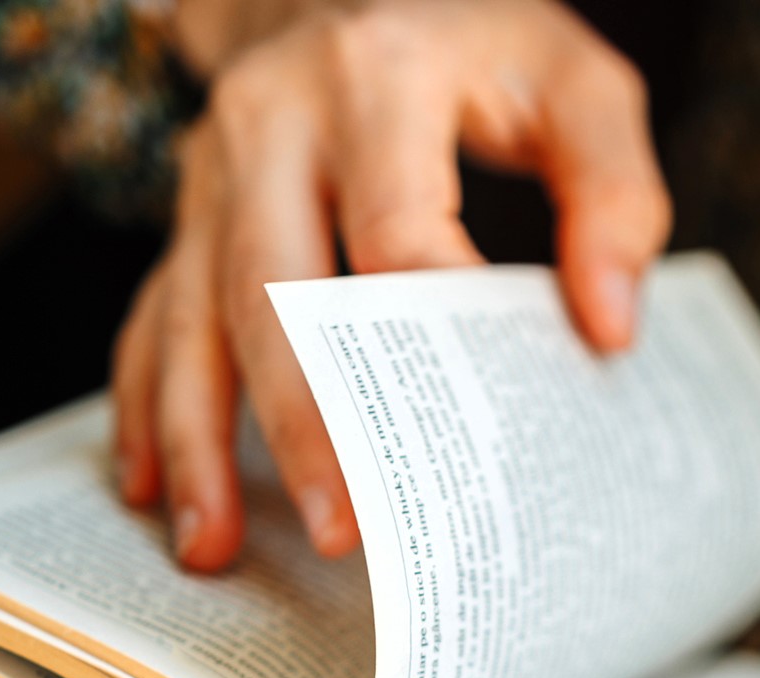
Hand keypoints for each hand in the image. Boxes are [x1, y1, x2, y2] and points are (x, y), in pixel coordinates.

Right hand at [113, 0, 672, 569]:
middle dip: (304, 421)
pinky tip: (150, 487)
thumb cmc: (478, 42)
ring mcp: (212, 169)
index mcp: (375, 78)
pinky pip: (152, 313)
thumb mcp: (573, 80)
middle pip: (275, 290)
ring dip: (199, 436)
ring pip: (192, 313)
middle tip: (344, 531)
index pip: (399, 229)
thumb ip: (612, 191)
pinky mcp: (187, 212)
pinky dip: (146, 403)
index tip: (470, 432)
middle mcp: (272, 118)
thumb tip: (607, 328)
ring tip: (211, 544)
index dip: (431, 334)